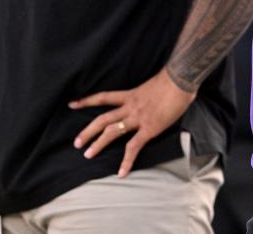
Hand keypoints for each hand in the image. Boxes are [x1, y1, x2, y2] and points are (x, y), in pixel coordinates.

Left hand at [69, 69, 195, 176]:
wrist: (180, 80)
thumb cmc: (172, 80)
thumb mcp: (153, 85)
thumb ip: (147, 95)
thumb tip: (150, 99)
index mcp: (130, 95)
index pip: (103, 97)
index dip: (86, 101)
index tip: (72, 104)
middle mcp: (130, 107)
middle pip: (102, 119)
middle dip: (88, 131)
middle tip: (76, 143)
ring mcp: (138, 118)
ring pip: (112, 132)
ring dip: (98, 144)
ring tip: (88, 155)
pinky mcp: (149, 129)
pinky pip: (134, 147)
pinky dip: (127, 161)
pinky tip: (121, 172)